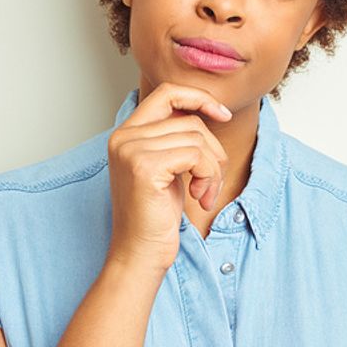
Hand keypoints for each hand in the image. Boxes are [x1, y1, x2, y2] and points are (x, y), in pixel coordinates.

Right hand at [105, 82, 231, 274]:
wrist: (139, 254)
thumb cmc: (156, 216)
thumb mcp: (168, 168)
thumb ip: (177, 137)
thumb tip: (208, 108)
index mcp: (126, 134)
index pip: (167, 93)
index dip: (199, 98)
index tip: (223, 115)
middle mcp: (123, 137)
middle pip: (189, 120)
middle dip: (212, 150)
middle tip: (211, 181)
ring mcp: (131, 150)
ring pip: (197, 139)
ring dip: (212, 170)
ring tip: (203, 193)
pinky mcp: (145, 167)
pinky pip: (197, 156)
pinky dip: (208, 177)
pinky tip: (199, 197)